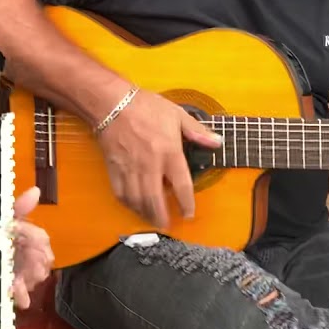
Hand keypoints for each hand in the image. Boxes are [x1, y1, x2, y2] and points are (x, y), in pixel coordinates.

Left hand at [9, 186, 52, 309]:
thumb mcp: (4, 219)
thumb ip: (19, 207)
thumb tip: (36, 190)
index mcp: (31, 239)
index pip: (42, 237)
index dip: (30, 233)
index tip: (15, 228)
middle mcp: (34, 257)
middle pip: (44, 258)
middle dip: (31, 254)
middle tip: (17, 250)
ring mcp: (27, 276)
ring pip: (37, 276)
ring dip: (26, 272)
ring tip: (14, 267)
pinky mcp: (17, 291)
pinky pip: (24, 296)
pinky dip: (20, 294)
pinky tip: (14, 289)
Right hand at [95, 86, 221, 228]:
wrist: (112, 103)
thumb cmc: (144, 106)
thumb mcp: (176, 114)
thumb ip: (197, 130)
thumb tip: (216, 141)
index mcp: (168, 152)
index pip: (181, 185)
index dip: (186, 203)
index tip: (188, 214)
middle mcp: (150, 164)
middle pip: (156, 199)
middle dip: (162, 216)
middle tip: (167, 225)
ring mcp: (130, 168)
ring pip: (138, 200)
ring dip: (146, 213)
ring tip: (152, 220)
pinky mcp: (115, 167)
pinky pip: (121, 192)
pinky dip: (128, 203)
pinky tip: (133, 206)